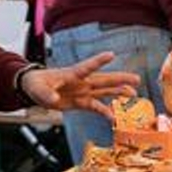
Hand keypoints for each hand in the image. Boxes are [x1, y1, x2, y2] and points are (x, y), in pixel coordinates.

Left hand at [19, 52, 138, 117]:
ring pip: (105, 91)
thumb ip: (46, 93)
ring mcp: (83, 91)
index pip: (87, 67)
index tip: (111, 55)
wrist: (35, 89)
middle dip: (120, 79)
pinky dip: (105, 112)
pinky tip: (114, 117)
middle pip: (104, 79)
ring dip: (119, 91)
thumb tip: (54, 100)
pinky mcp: (81, 102)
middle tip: (136, 78)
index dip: (98, 61)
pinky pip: (96, 107)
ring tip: (134, 92)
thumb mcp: (37, 88)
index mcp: (71, 74)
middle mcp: (81, 82)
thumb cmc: (36, 84)